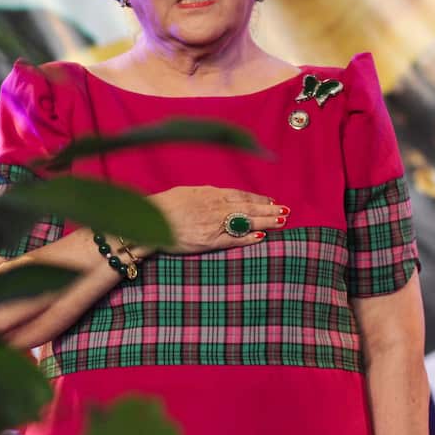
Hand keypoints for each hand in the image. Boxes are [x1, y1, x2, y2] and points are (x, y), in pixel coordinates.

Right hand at [147, 186, 287, 253]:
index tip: (270, 201)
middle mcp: (215, 207)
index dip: (257, 199)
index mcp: (210, 194)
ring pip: (245, 222)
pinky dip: (248, 238)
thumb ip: (204, 194)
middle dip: (268, 210)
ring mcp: (214, 224)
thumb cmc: (164, 206)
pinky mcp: (208, 241)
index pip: (240, 195)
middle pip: (248, 208)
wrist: (149, 221)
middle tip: (285, 211)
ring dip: (264, 222)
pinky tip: (261, 238)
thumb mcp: (186, 193)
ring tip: (280, 222)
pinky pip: (233, 240)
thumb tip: (218, 195)